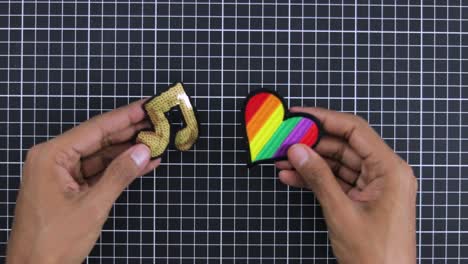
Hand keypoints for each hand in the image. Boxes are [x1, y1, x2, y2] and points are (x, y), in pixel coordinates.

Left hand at [7, 99, 160, 263]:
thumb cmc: (55, 241)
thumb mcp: (92, 206)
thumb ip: (119, 175)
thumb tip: (143, 150)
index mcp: (52, 155)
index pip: (95, 129)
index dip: (124, 116)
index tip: (147, 105)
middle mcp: (54, 158)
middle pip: (99, 139)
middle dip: (129, 132)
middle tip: (156, 121)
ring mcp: (62, 172)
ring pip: (101, 155)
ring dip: (128, 151)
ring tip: (156, 142)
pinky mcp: (69, 186)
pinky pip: (98, 171)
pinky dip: (119, 169)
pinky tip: (143, 164)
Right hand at [276, 107, 416, 263]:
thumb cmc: (374, 254)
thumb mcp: (341, 211)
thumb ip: (318, 177)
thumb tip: (297, 150)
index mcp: (390, 169)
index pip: (355, 130)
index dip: (324, 119)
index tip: (299, 115)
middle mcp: (384, 172)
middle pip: (344, 146)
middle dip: (312, 144)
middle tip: (285, 141)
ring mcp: (374, 185)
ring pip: (337, 163)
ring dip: (310, 163)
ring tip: (282, 161)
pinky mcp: (364, 198)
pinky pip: (337, 180)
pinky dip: (316, 179)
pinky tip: (292, 177)